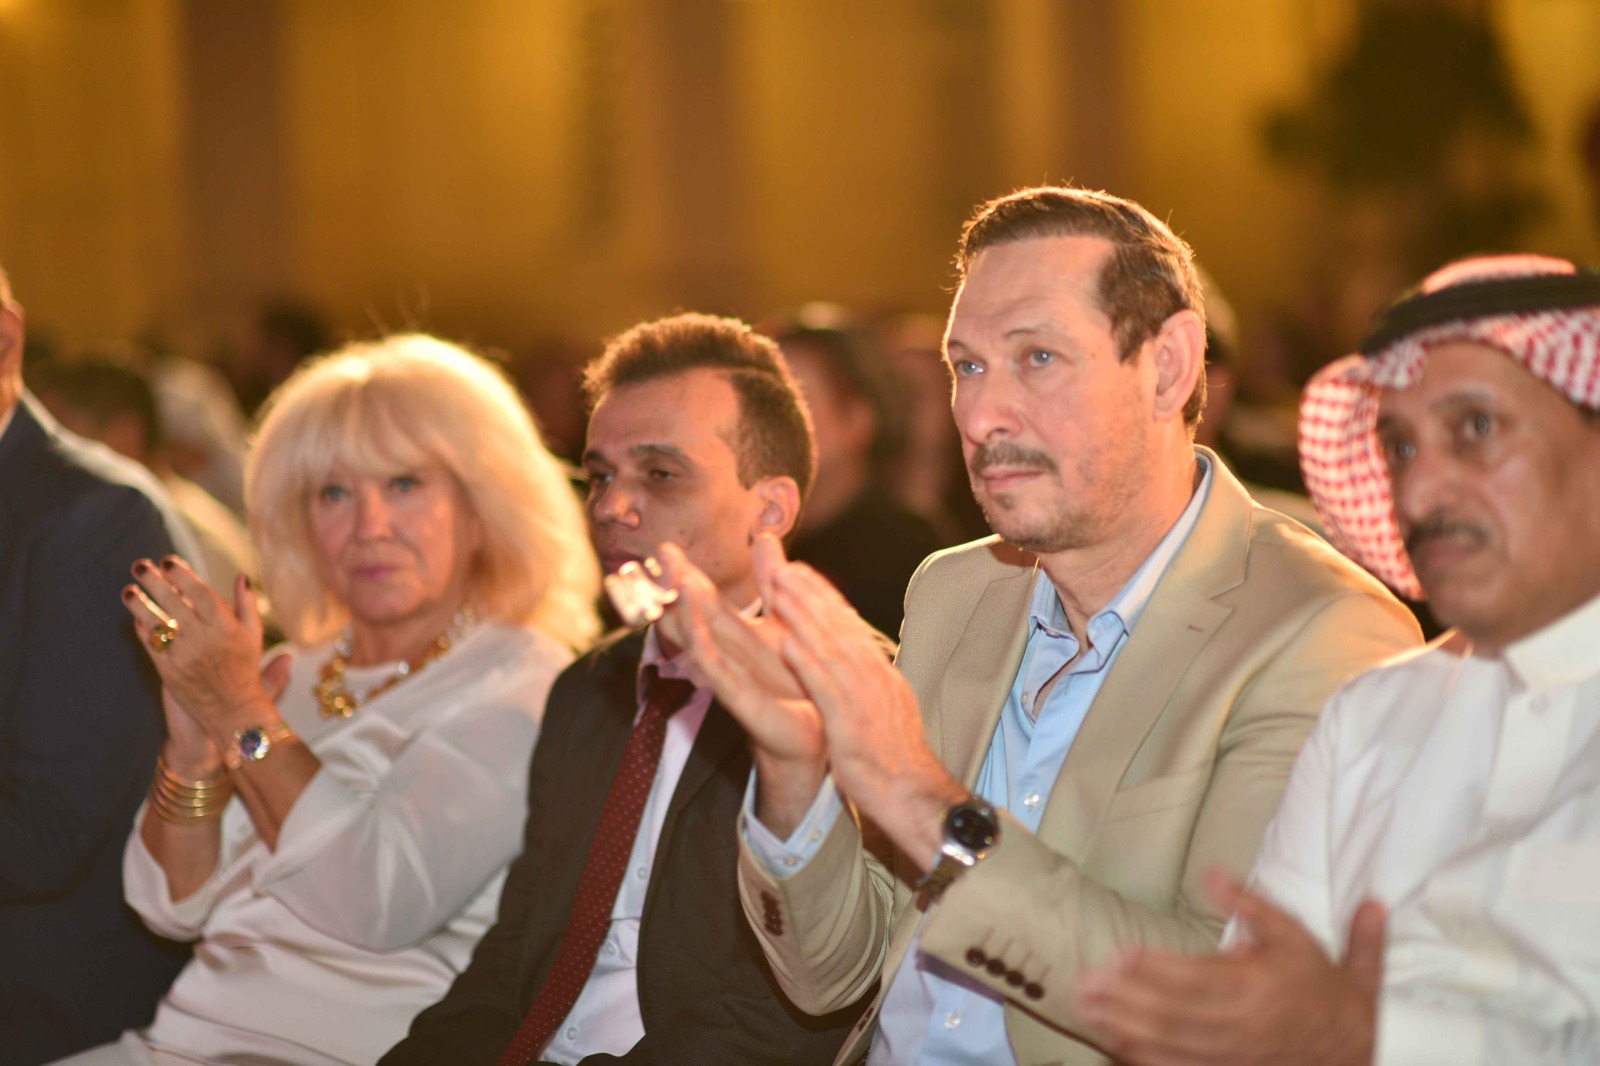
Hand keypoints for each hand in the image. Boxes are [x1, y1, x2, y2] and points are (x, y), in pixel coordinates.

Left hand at [124, 558, 274, 739]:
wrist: (233, 710)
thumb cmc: (245, 669)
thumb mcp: (254, 635)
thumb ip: (247, 604)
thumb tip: (241, 576)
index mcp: (225, 626)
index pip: (198, 591)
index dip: (181, 574)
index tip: (168, 561)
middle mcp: (203, 638)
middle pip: (172, 601)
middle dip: (153, 581)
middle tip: (140, 566)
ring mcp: (184, 654)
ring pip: (156, 622)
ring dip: (139, 603)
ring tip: (128, 590)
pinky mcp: (169, 670)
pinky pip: (151, 644)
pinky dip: (143, 628)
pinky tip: (137, 616)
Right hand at [655, 541, 827, 834]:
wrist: (818, 738)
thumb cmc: (797, 683)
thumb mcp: (785, 623)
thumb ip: (772, 582)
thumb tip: (764, 535)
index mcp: (737, 636)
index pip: (704, 601)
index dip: (686, 576)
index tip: (666, 548)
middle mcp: (728, 657)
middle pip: (693, 620)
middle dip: (673, 590)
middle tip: (654, 561)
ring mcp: (733, 681)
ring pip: (701, 646)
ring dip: (687, 618)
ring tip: (677, 586)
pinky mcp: (748, 706)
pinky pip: (723, 681)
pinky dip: (708, 658)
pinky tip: (696, 641)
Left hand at [760, 536, 964, 868]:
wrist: (918, 799)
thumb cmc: (897, 764)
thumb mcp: (887, 713)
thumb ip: (869, 686)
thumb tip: (856, 665)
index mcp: (882, 676)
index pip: (851, 628)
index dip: (824, 598)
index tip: (801, 573)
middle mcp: (876, 680)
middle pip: (840, 628)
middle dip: (810, 594)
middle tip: (783, 566)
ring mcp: (865, 701)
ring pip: (832, 649)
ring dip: (804, 615)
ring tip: (779, 588)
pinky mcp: (852, 727)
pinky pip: (827, 690)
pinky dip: (808, 663)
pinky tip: (787, 643)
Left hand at [1075, 870, 1384, 1065]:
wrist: (1359, 1043)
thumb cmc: (1321, 982)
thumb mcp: (1294, 933)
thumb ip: (1251, 903)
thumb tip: (1212, 874)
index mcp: (1257, 984)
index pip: (1196, 976)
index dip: (1155, 967)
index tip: (1118, 955)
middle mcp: (1242, 1023)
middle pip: (1175, 1012)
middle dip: (1126, 999)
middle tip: (1085, 985)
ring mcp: (1235, 1053)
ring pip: (1173, 1043)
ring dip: (1127, 1028)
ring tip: (1087, 1011)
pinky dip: (1148, 1058)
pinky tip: (1117, 1045)